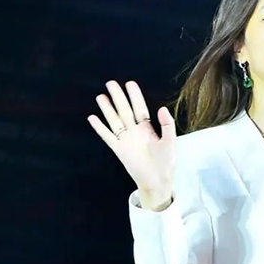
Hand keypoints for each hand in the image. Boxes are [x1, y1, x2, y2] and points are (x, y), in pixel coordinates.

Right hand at [87, 80, 175, 196]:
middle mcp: (135, 132)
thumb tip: (162, 108)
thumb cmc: (166, 162)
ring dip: (107, 109)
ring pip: (114, 120)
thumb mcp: (170, 141)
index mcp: (148, 129)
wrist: (157, 181)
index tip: (129, 83)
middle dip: (118, 97)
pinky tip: (92, 118)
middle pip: (125, 111)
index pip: (140, 108)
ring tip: (101, 96)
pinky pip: (107, 136)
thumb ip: (167, 125)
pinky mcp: (118, 149)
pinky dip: (99, 128)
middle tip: (111, 83)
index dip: (135, 96)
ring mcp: (126, 140)